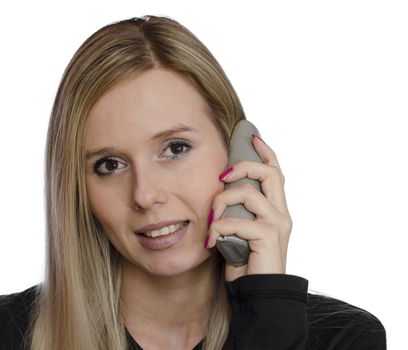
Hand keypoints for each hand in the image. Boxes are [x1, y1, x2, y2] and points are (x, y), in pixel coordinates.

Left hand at [205, 135, 291, 281]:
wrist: (256, 295)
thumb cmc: (245, 263)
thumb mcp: (238, 230)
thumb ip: (236, 211)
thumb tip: (219, 191)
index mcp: (275, 210)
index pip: (275, 172)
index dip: (265, 152)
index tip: (252, 136)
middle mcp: (281, 214)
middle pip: (270, 173)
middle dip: (243, 166)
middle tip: (222, 175)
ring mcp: (277, 225)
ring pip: (248, 194)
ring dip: (221, 203)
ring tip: (210, 221)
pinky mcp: (268, 238)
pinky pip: (237, 221)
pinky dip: (219, 228)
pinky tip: (211, 241)